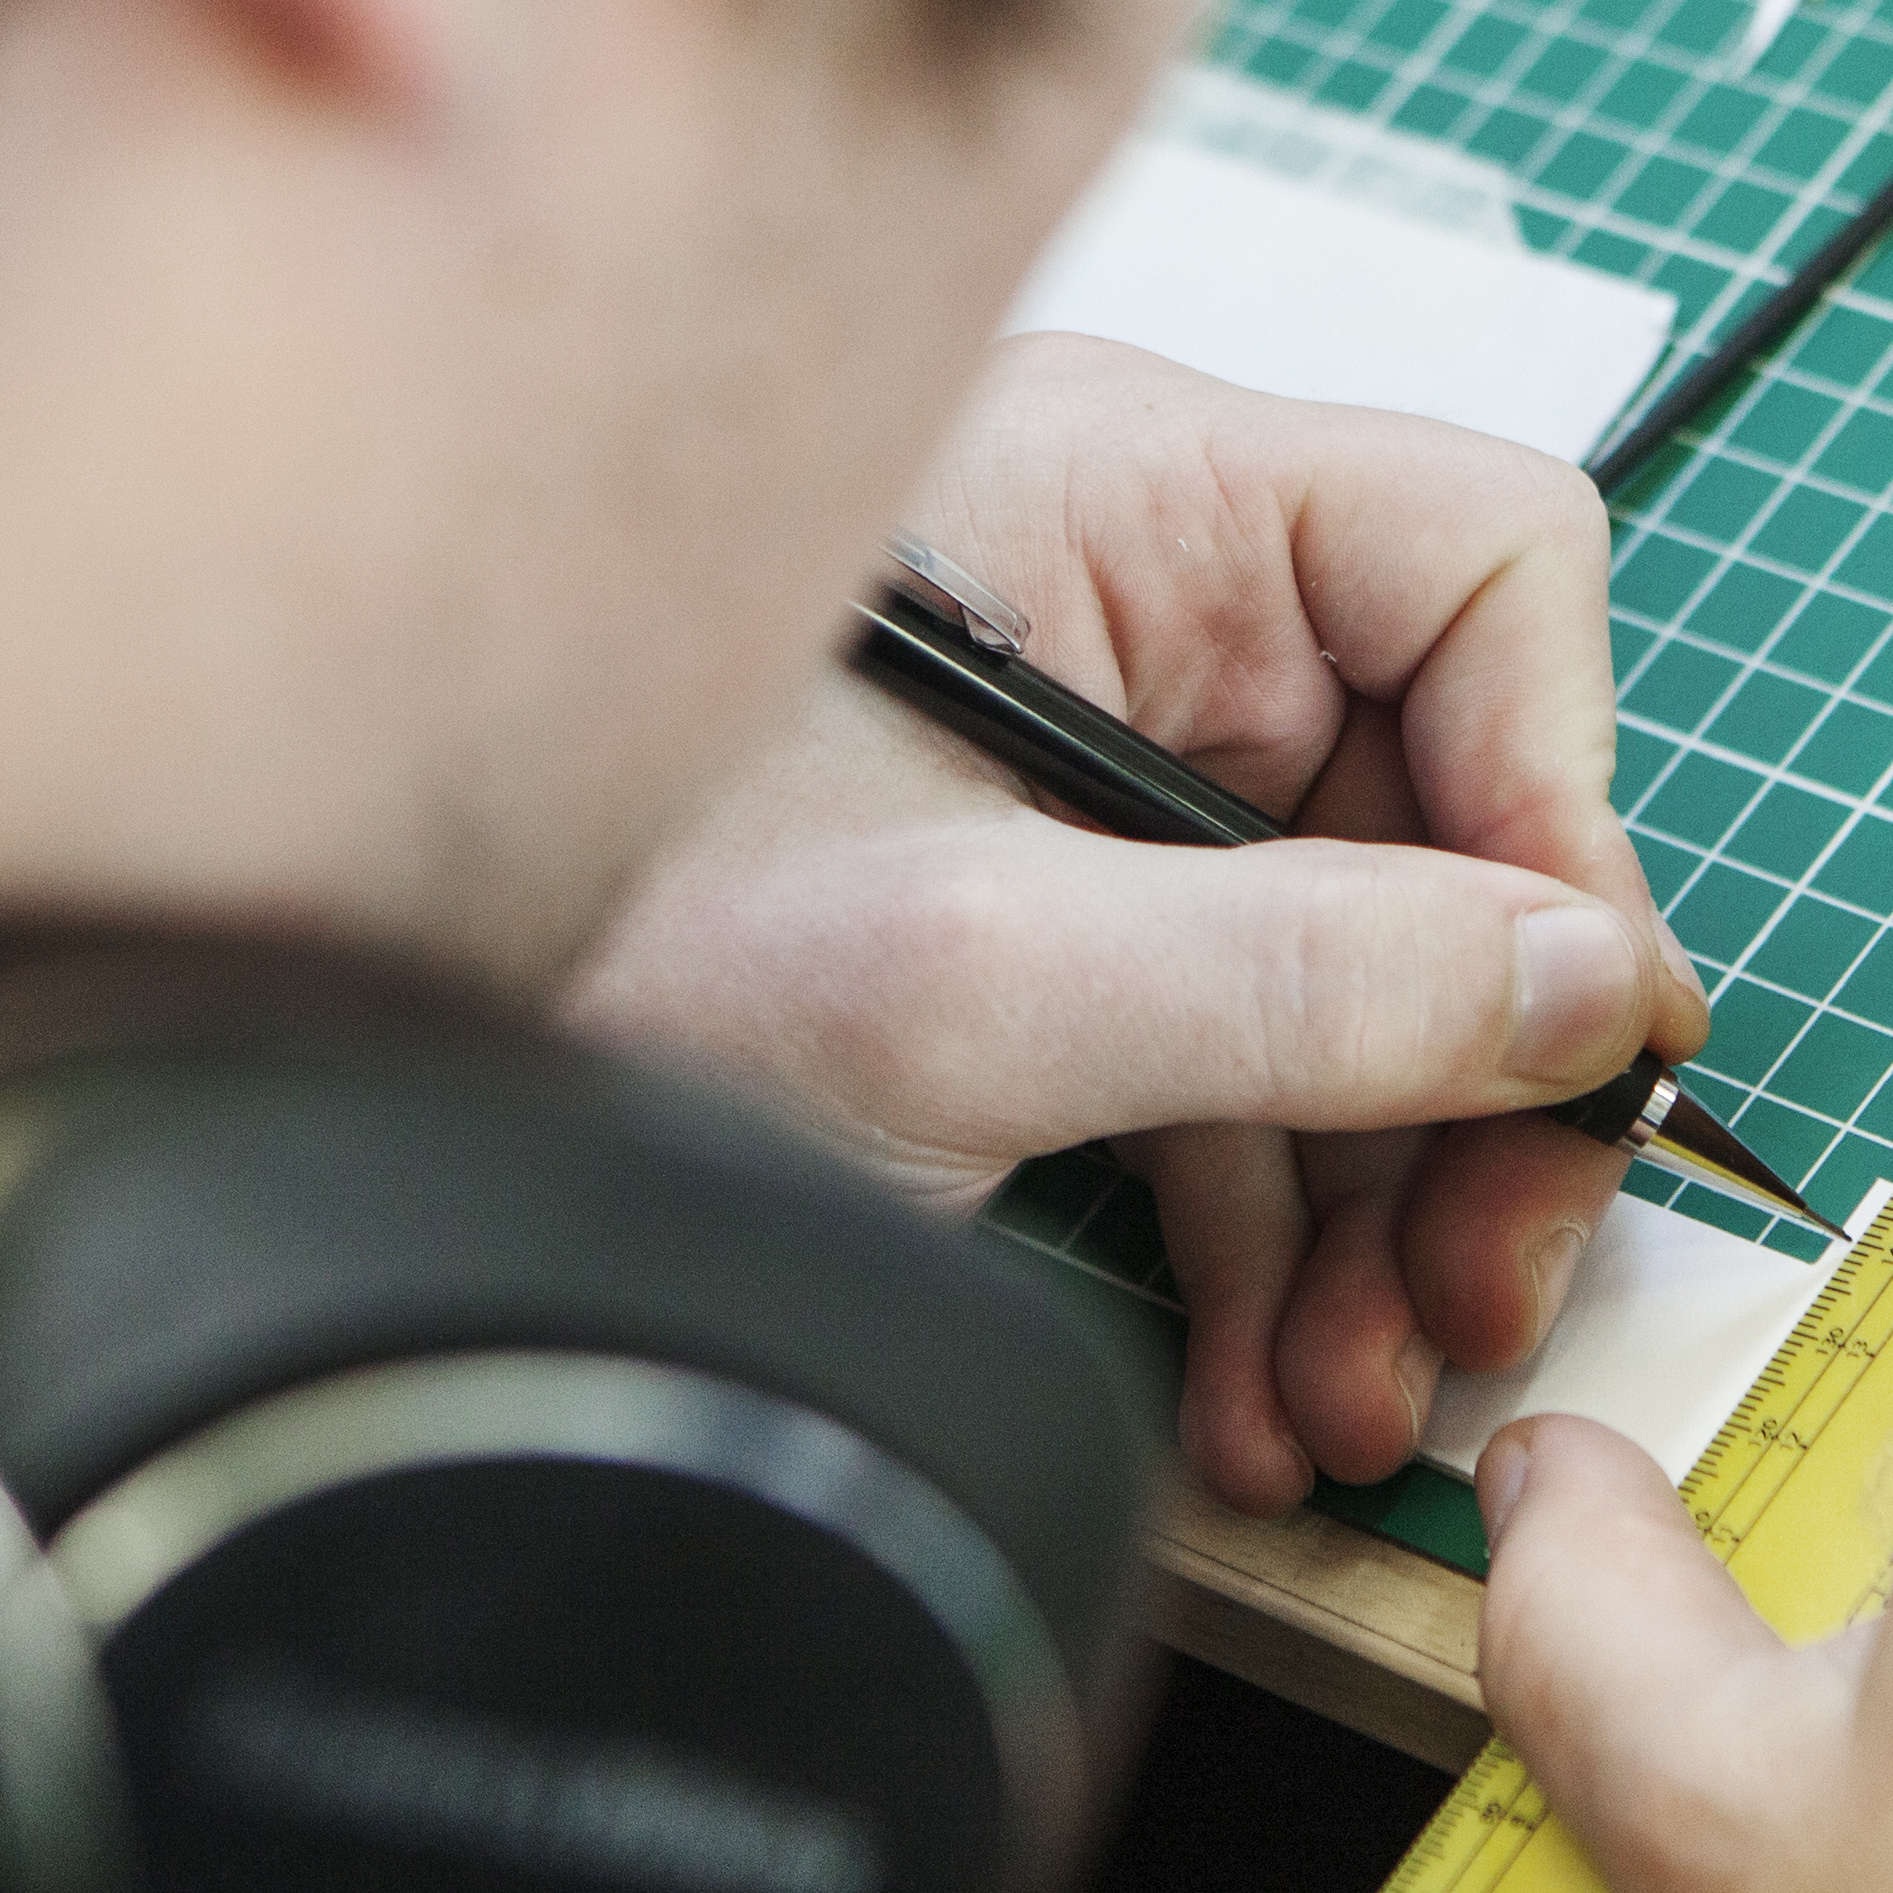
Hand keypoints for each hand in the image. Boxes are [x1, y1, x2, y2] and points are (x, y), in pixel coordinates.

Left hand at [571, 333, 1709, 1507]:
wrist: (318, 1062)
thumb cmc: (579, 955)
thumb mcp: (970, 985)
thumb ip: (1299, 976)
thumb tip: (1574, 985)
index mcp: (1120, 494)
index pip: (1485, 563)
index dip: (1559, 801)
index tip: (1563, 1037)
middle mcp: (1124, 600)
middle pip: (1442, 797)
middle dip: (1474, 1073)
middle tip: (1490, 1290)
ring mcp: (1079, 765)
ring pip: (1353, 955)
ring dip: (1382, 1197)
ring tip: (1361, 1398)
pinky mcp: (1026, 916)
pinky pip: (1230, 1041)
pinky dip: (1269, 1219)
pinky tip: (1273, 1386)